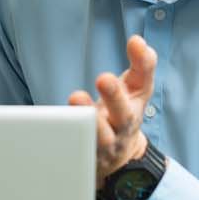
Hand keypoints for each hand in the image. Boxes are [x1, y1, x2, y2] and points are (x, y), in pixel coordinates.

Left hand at [68, 34, 157, 181]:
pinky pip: (77, 151)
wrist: (118, 157)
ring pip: (101, 137)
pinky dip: (67, 139)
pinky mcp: (89, 158)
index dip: (143, 64)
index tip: (135, 42)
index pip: (144, 82)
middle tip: (105, 78)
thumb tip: (138, 41)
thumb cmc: (122, 113)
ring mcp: (107, 145)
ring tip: (76, 99)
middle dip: (115, 96)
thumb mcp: (135, 89)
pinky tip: (54, 128)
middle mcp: (124, 125)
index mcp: (136, 103)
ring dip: (89, 120)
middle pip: (123, 114)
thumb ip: (139, 65)